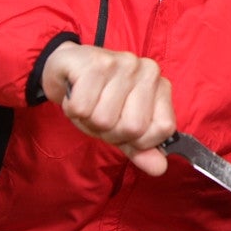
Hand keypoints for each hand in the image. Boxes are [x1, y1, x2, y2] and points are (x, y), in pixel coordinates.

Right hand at [40, 41, 175, 175]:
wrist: (67, 68)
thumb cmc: (97, 98)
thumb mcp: (122, 127)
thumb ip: (141, 148)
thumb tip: (159, 168)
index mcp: (160, 86)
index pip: (163, 129)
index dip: (138, 140)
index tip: (123, 126)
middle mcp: (147, 71)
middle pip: (132, 128)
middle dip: (109, 131)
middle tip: (100, 113)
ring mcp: (123, 63)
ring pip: (104, 119)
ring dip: (88, 119)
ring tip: (88, 102)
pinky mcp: (95, 62)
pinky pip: (81, 108)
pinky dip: (72, 108)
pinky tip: (76, 92)